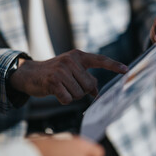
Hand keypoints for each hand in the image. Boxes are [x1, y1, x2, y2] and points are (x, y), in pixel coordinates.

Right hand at [10, 49, 127, 103]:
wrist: (29, 74)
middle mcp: (71, 61)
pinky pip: (68, 99)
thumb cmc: (53, 73)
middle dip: (82, 91)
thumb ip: (85, 78)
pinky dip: (63, 100)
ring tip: (62, 88)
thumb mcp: (70, 70)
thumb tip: (97, 93)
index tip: (126, 70)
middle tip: (70, 87)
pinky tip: (56, 93)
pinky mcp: (53, 82)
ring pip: (79, 94)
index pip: (99, 59)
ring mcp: (61, 70)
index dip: (113, 66)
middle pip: (89, 85)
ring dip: (72, 96)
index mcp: (78, 56)